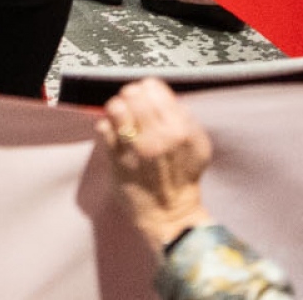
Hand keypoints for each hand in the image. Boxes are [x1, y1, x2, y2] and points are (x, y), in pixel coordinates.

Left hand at [98, 80, 215, 249]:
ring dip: (117, 109)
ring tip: (122, 118)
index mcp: (179, 129)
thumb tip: (166, 97)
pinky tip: (116, 135)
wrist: (170, 214)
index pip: (153, 87)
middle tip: (133, 106)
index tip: (148, 96)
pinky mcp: (115, 158)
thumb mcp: (199, 146)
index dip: (148, 89)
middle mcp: (156, 135)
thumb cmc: (184, 178)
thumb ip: (186, 118)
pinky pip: (103, 127)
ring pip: (115, 106)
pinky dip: (107, 127)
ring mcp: (134, 147)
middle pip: (132, 93)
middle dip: (131, 96)